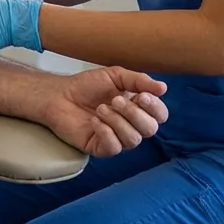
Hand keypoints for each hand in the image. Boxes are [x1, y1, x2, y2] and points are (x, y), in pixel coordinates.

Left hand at [41, 67, 168, 157]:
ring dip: (117, 121)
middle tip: (114, 100)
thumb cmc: (87, 85)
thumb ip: (139, 81)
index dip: (154, 108)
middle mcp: (131, 125)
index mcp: (138, 108)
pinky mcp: (101, 148)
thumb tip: (163, 88)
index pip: (160, 115)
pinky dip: (106, 132)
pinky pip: (114, 147)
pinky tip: (94, 121)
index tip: (141, 96)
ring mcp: (116, 138)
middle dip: (134, 114)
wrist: (60, 95)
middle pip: (150, 129)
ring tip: (100, 109)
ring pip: (133, 140)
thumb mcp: (115, 76)